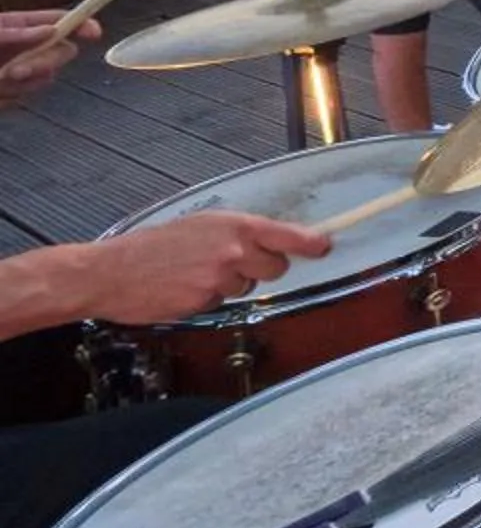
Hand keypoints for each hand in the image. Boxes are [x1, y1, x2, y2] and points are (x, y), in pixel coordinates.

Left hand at [0, 11, 96, 102]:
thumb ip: (18, 32)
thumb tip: (51, 30)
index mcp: (21, 26)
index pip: (60, 21)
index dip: (81, 24)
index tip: (94, 33)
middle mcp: (27, 47)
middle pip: (62, 52)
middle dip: (43, 63)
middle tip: (16, 72)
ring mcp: (23, 70)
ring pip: (46, 77)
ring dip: (20, 84)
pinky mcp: (14, 92)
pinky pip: (24, 96)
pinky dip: (7, 97)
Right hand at [77, 211, 335, 323]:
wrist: (109, 272)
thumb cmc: (148, 247)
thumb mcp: (197, 225)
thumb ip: (233, 232)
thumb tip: (264, 240)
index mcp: (232, 225)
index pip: (284, 234)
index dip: (309, 243)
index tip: (324, 246)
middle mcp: (232, 249)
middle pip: (274, 267)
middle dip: (260, 269)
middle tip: (230, 263)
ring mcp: (220, 277)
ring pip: (246, 287)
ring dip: (229, 284)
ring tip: (194, 274)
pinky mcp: (205, 301)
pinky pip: (221, 302)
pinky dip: (208, 298)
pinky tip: (184, 288)